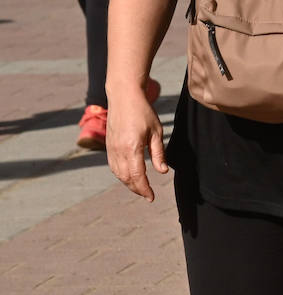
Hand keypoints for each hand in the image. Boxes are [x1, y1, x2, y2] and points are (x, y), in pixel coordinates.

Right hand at [106, 84, 167, 202]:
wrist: (123, 97)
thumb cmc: (143, 112)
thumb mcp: (156, 131)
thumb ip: (158, 153)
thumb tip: (162, 172)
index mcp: (132, 148)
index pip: (137, 176)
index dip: (144, 189)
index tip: (151, 197)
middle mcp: (118, 151)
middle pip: (126, 178)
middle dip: (137, 189)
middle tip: (148, 195)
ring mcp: (110, 149)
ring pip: (118, 174)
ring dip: (128, 183)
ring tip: (140, 188)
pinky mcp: (108, 146)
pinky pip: (113, 166)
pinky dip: (121, 175)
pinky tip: (129, 176)